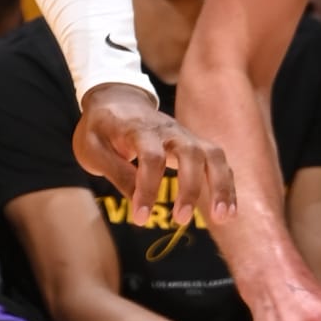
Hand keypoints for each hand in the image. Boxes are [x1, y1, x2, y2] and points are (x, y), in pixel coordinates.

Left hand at [73, 84, 234, 230]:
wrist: (117, 100)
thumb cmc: (100, 128)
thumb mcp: (92, 148)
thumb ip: (116, 172)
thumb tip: (136, 201)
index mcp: (138, 128)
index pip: (151, 157)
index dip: (148, 188)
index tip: (140, 218)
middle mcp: (168, 130)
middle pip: (191, 153)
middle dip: (190, 188)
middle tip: (180, 220)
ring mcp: (185, 135)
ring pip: (213, 155)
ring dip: (220, 186)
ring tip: (222, 217)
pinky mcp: (195, 144)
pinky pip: (217, 162)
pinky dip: (226, 185)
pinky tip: (227, 212)